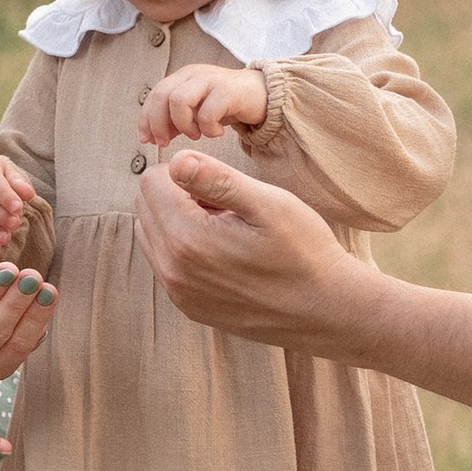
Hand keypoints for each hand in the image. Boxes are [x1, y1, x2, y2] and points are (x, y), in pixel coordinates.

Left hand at [133, 143, 366, 346]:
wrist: (326, 310)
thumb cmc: (304, 252)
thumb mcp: (269, 204)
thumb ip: (217, 179)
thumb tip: (175, 160)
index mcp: (187, 239)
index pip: (152, 181)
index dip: (186, 170)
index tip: (222, 185)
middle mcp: (173, 270)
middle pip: (145, 206)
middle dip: (177, 195)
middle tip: (226, 205)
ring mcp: (178, 293)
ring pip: (151, 234)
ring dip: (178, 221)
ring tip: (225, 227)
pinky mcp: (188, 307)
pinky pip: (165, 263)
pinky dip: (184, 248)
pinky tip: (225, 252)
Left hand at [138, 63, 268, 146]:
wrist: (262, 95)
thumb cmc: (226, 105)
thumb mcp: (195, 113)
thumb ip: (173, 122)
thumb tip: (149, 137)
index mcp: (182, 78)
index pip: (154, 95)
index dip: (146, 119)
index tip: (147, 140)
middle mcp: (194, 75)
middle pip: (161, 95)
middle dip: (158, 123)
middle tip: (166, 142)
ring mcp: (211, 80)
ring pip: (179, 100)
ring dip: (184, 124)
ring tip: (197, 134)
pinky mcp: (230, 90)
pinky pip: (208, 112)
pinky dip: (208, 128)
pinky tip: (217, 132)